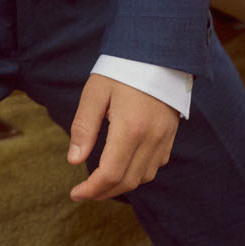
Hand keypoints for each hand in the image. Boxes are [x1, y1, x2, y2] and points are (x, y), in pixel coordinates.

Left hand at [67, 74, 178, 200]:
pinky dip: (138, 173)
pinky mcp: (170, 135)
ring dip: (121, 185)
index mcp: (130, 128)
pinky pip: (155, 165)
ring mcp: (164, 138)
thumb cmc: (122, 70)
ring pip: (144, 177)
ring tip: (101, 183)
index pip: (110, 173)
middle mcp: (151, 138)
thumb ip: (84, 127)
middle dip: (104, 192)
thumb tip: (74, 159)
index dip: (92, 189)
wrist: (158, 53)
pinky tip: (124, 167)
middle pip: (127, 181)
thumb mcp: (95, 93)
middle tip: (85, 192)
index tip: (76, 193)